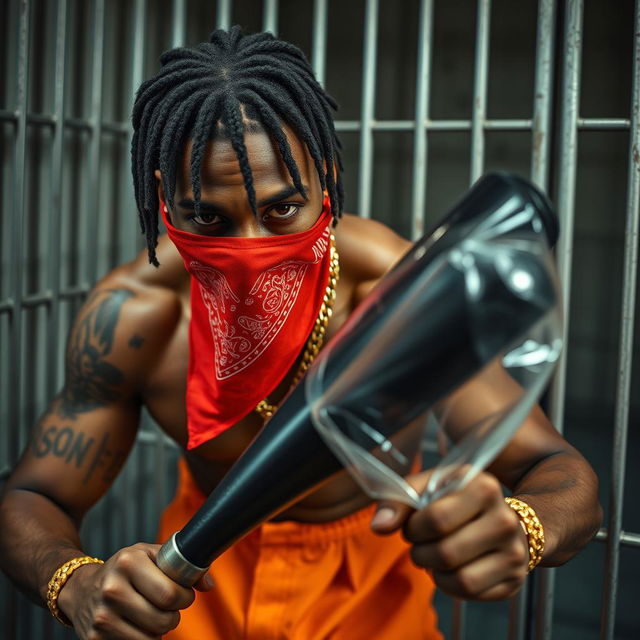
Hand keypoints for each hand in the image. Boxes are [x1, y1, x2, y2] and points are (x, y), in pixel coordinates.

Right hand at [57, 542, 213, 638]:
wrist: (81, 588)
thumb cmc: (125, 569)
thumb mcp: (150, 555)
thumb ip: (182, 564)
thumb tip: (208, 584)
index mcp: (128, 562)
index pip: (170, 594)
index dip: (185, 598)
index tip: (183, 594)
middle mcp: (112, 589)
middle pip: (163, 620)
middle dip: (174, 616)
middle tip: (170, 607)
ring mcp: (101, 617)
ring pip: (151, 639)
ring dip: (159, 630)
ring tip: (151, 614)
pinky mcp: (94, 639)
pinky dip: (143, 639)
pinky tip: (136, 625)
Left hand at [371, 471, 528, 600]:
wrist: (501, 518)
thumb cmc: (456, 500)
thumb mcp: (429, 487)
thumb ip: (399, 500)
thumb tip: (379, 526)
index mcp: (483, 486)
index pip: (436, 519)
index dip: (413, 528)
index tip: (412, 526)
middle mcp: (505, 519)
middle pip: (446, 552)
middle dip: (420, 552)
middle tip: (419, 544)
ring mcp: (514, 552)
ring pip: (460, 578)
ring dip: (434, 572)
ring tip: (433, 557)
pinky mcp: (514, 580)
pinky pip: (470, 593)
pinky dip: (450, 585)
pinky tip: (451, 568)